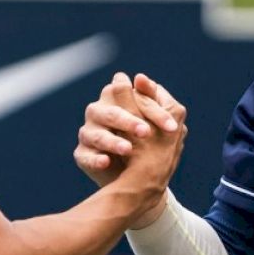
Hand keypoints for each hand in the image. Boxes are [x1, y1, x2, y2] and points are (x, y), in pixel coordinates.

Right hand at [74, 72, 183, 186]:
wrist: (135, 177)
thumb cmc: (148, 142)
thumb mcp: (154, 122)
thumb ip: (149, 98)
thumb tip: (139, 77)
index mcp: (114, 96)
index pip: (126, 92)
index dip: (150, 108)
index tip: (170, 126)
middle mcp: (98, 112)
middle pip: (111, 113)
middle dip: (129, 122)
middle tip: (146, 132)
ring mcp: (89, 134)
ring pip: (97, 135)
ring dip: (113, 141)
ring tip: (128, 149)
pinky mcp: (83, 154)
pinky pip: (85, 155)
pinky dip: (95, 159)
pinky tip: (106, 162)